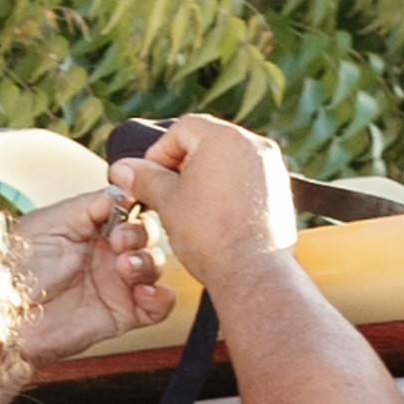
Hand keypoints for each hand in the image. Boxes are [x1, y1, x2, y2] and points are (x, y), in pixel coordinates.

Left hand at [0, 184, 176, 375]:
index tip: (127, 208)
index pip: (129, 209)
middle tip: (119, 242)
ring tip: (124, 266)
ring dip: (148, 261)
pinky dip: (161, 296)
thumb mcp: (46, 225)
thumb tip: (123, 191)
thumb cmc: (12, 272)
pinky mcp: (122, 314)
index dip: (134, 206)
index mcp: (90, 228)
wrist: (5, 319)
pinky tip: (143, 291)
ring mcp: (116, 284)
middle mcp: (105, 254)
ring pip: (155, 264)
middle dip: (140, 233)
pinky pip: (159, 305)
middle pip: (147, 234)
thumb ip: (87, 206)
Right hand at [110, 112, 294, 298]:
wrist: (252, 273)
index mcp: (223, 137)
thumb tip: (122, 168)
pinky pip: (247, 179)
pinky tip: (216, 216)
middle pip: (207, 142)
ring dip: (206, 178)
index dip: (158, 153)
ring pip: (228, 161)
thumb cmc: (210, 236)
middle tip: (166, 192)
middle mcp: (253, 144)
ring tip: (190, 208)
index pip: (181, 129)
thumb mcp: (167, 202)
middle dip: (182, 165)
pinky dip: (229, 190)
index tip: (149, 177)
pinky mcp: (281, 189)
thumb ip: (143, 178)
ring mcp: (271, 166)